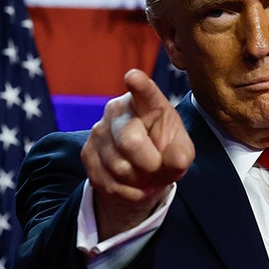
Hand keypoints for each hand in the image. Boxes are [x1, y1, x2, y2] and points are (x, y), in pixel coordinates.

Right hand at [81, 68, 194, 237]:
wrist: (142, 169)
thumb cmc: (165, 151)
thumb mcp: (181, 151)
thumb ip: (181, 155)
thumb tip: (174, 161)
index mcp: (147, 102)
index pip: (143, 92)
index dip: (139, 85)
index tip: (133, 77)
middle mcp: (118, 110)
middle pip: (130, 142)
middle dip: (149, 164)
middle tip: (156, 166)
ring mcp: (98, 130)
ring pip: (120, 168)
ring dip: (138, 180)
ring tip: (144, 173)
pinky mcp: (87, 153)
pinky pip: (109, 183)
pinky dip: (127, 191)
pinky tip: (131, 183)